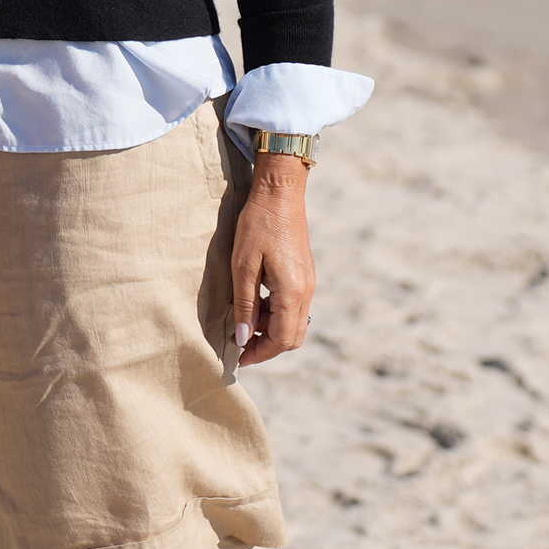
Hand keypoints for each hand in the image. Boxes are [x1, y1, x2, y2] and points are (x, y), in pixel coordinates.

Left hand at [228, 152, 315, 366]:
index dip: (260, 353)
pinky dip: (277, 313)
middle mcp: (306, 291)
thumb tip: (244, 338)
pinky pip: (295, 306)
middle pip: (292, 337)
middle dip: (268, 345)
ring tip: (246, 316)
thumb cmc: (257, 225)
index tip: (239, 357)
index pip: (282, 340)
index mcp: (292, 292)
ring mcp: (308, 282)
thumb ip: (246, 305)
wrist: (280, 192)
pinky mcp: (305, 274)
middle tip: (241, 341)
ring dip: (272, 328)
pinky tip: (257, 300)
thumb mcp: (243, 266)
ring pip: (295, 322)